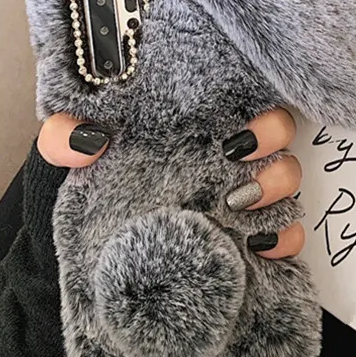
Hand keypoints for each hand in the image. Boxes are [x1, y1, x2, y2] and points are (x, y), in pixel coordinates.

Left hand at [37, 108, 303, 260]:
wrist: (86, 227)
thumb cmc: (92, 175)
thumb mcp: (71, 146)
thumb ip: (67, 134)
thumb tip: (83, 140)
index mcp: (201, 123)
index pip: (252, 108)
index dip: (263, 123)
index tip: (236, 140)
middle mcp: (230, 154)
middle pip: (283, 146)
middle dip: (271, 163)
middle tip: (236, 181)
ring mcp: (242, 193)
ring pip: (288, 185)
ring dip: (276, 198)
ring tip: (237, 212)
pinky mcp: (246, 232)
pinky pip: (285, 233)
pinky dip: (284, 240)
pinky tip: (259, 248)